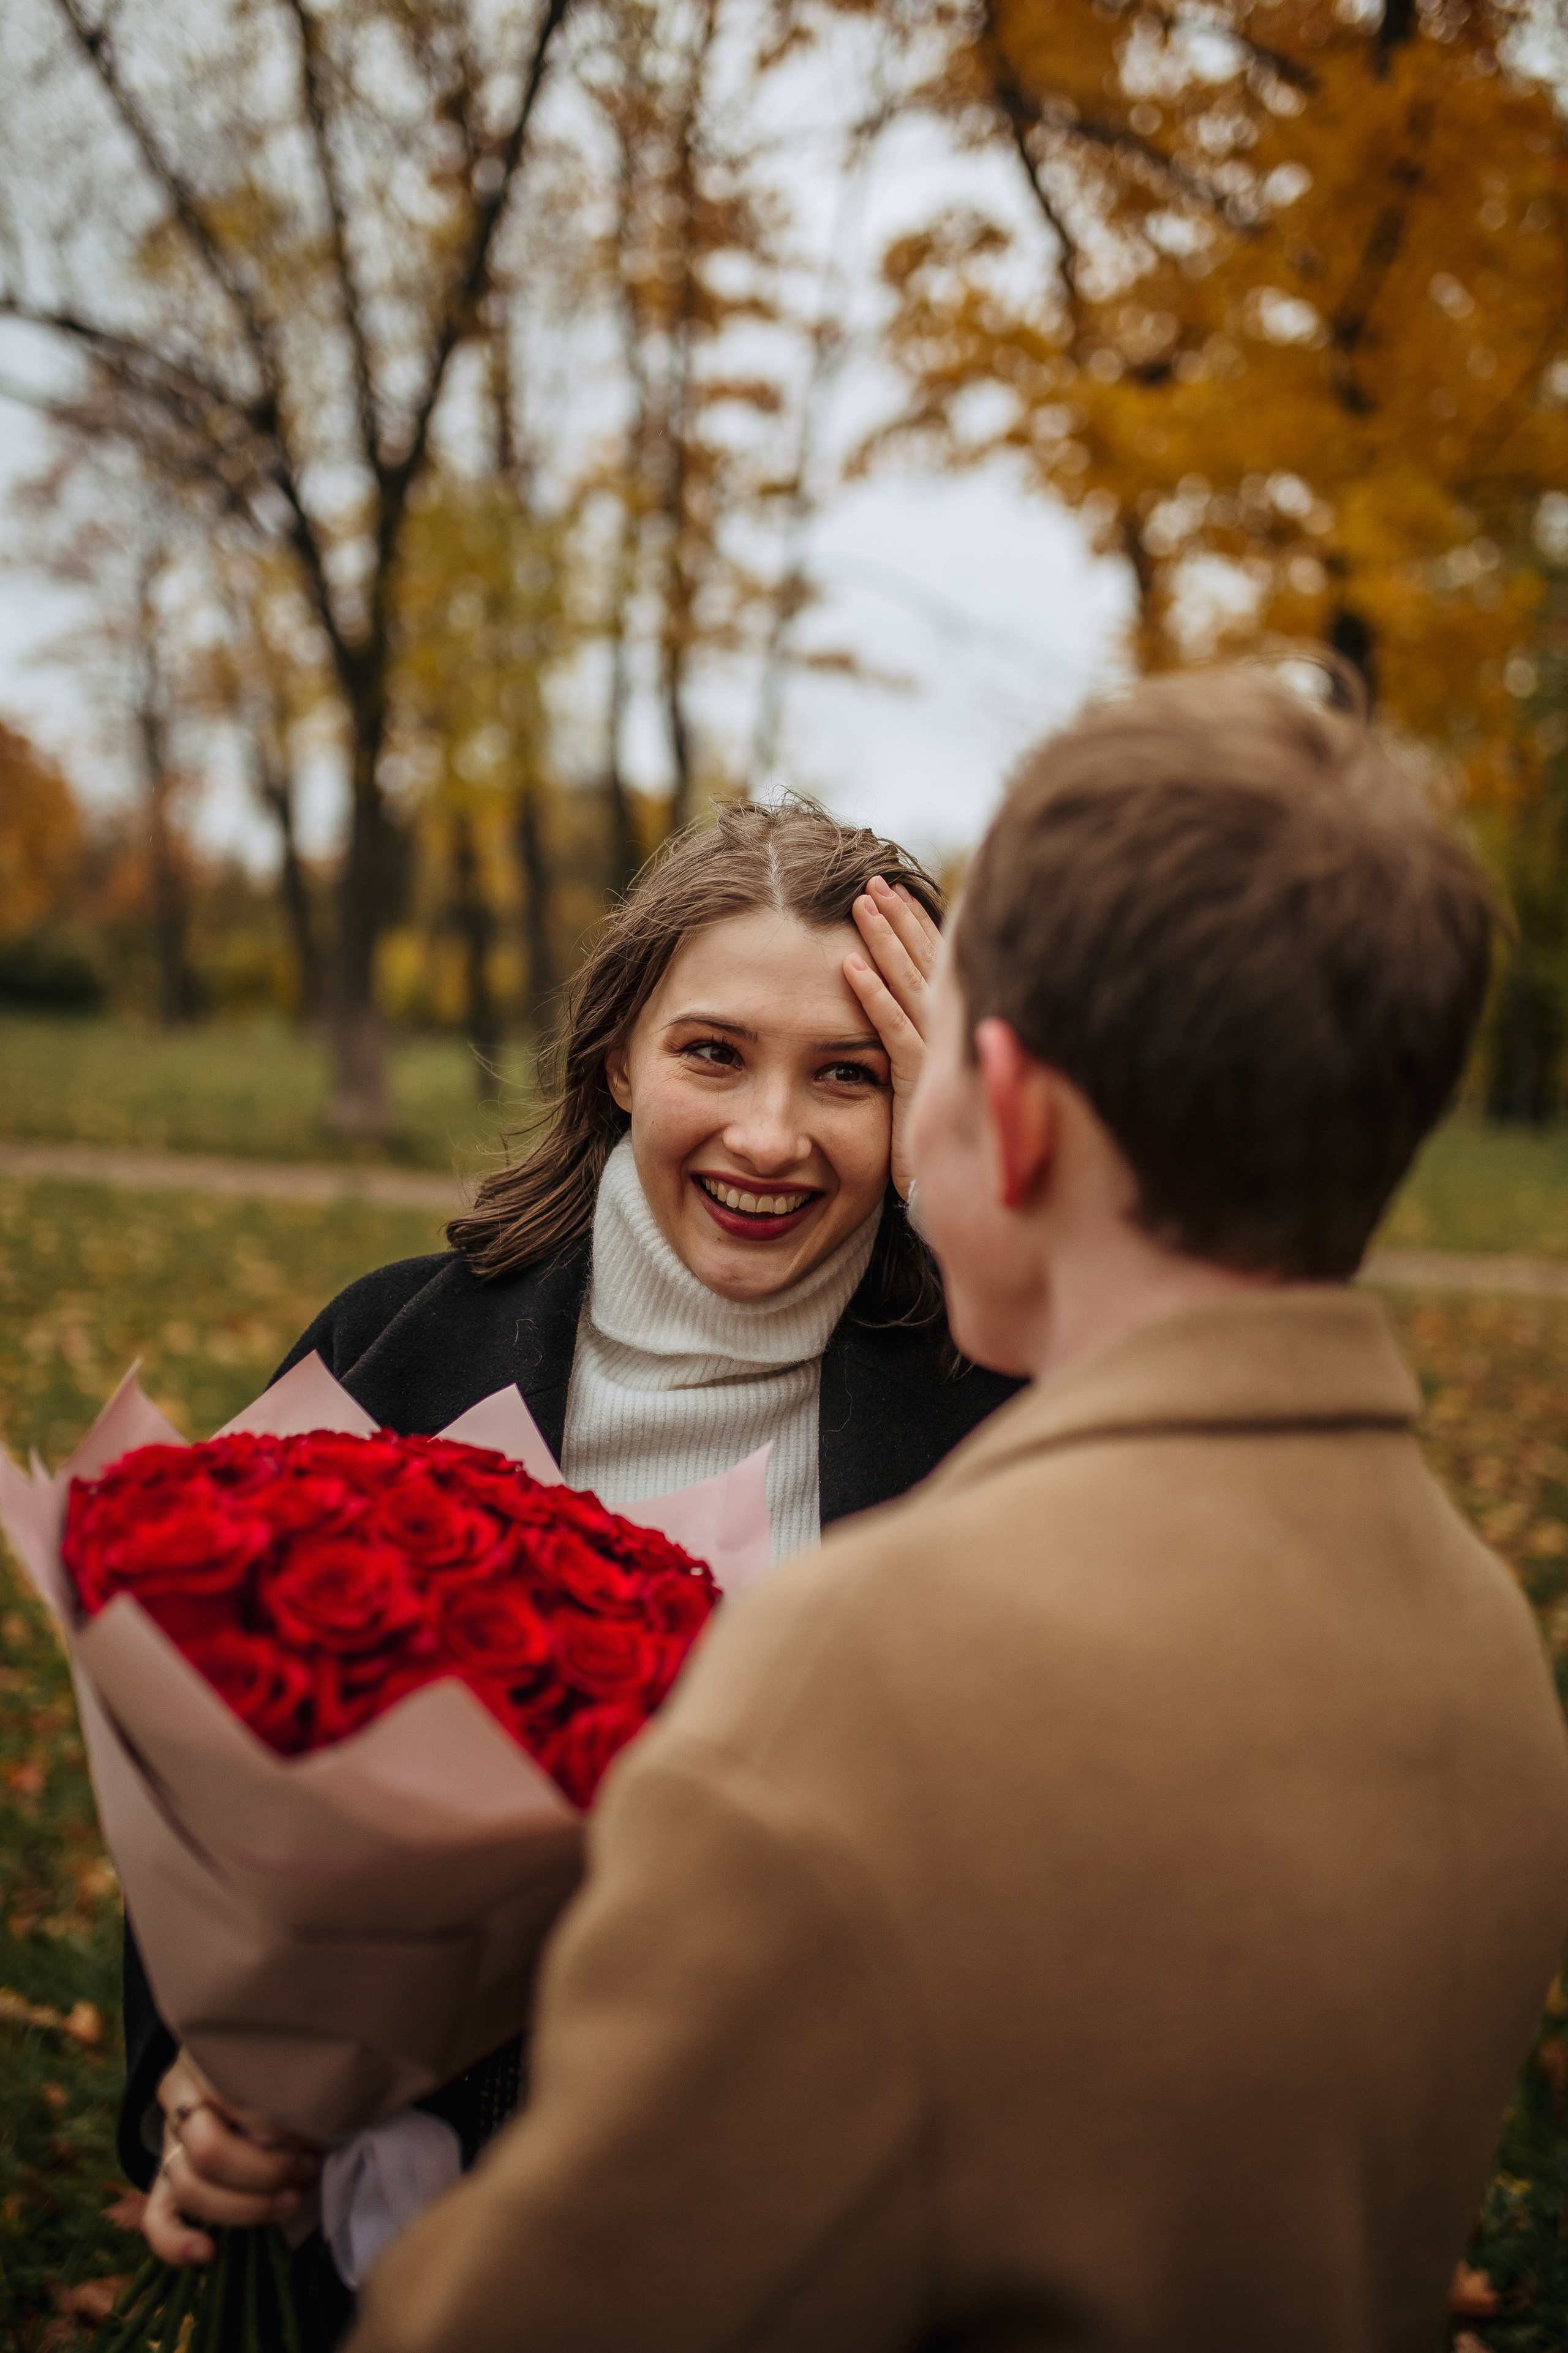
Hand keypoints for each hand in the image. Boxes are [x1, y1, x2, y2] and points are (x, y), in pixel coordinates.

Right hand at [143, 2048, 321, 2266]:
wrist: (232, 2082)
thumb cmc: (271, 2076)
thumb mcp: (280, 2071)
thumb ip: (284, 2097)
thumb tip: (294, 2142)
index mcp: (204, 2064)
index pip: (233, 2102)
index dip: (277, 2129)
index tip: (312, 2138)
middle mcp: (178, 2104)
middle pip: (210, 2152)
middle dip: (266, 2173)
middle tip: (306, 2171)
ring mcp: (167, 2144)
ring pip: (190, 2189)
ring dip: (247, 2207)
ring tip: (290, 2201)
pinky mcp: (163, 2183)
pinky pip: (156, 2220)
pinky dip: (178, 2244)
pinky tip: (208, 2254)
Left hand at [843, 875, 941, 1203]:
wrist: (959, 1199)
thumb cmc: (952, 1147)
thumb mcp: (939, 1085)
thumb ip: (933, 1048)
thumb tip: (927, 1024)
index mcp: (960, 1032)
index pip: (940, 967)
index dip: (920, 928)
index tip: (899, 894)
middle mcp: (956, 1035)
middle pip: (927, 964)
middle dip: (902, 920)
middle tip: (876, 880)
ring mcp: (941, 1054)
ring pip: (910, 985)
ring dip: (885, 941)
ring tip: (861, 903)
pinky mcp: (920, 1079)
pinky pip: (892, 1030)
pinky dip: (872, 996)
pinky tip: (849, 967)